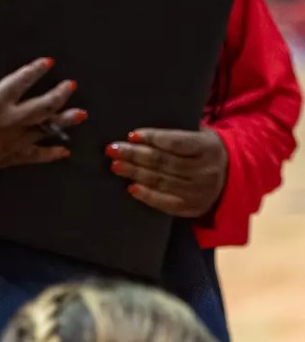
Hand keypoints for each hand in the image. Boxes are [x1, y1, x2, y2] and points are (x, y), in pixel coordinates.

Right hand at [0, 32, 86, 171]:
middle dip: (59, 95)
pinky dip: (49, 154)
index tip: (48, 62)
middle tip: (70, 86)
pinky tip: (64, 151)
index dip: (36, 70)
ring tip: (81, 114)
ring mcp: (10, 141)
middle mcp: (7, 121)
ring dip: (63, 122)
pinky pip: (33, 156)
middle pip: (41, 107)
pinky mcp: (7, 158)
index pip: (21, 81)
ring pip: (43, 131)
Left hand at [107, 128, 227, 217]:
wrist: (230, 178)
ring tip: (115, 166)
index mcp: (207, 147)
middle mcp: (205, 170)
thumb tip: (140, 133)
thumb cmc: (203, 151)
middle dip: (134, 155)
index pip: (176, 142)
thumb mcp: (200, 135)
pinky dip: (146, 195)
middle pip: (163, 162)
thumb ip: (177, 133)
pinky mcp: (191, 208)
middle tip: (112, 150)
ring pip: (161, 181)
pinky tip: (130, 187)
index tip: (131, 135)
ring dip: (134, 173)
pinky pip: (164, 202)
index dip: (152, 138)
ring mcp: (199, 191)